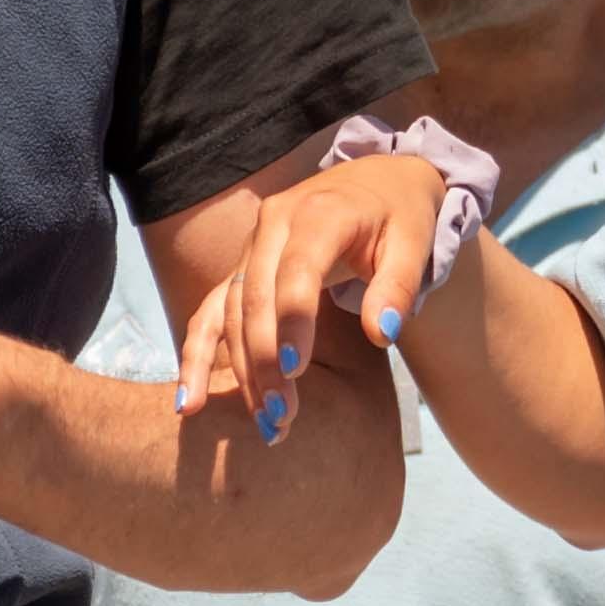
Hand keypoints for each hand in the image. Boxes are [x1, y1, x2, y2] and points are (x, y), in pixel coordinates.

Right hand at [170, 158, 451, 438]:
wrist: (375, 182)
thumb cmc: (400, 216)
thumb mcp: (414, 244)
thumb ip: (397, 288)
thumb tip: (382, 335)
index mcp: (318, 213)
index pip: (297, 272)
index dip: (292, 322)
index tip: (295, 371)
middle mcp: (273, 224)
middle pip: (256, 298)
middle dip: (265, 361)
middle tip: (282, 417)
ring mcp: (251, 245)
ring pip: (232, 312)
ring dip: (242, 370)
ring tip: (265, 423)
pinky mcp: (242, 266)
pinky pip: (211, 310)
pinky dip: (196, 355)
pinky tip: (190, 404)